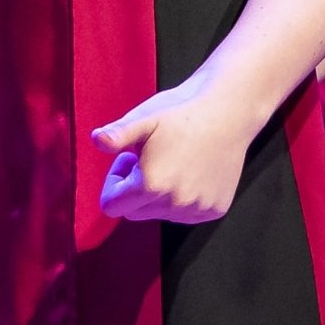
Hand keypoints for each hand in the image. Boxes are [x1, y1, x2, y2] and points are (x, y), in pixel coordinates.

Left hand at [92, 79, 259, 223]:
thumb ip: (117, 134)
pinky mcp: (214, 210)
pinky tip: (194, 169)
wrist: (228, 112)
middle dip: (135, 189)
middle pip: (135, 212)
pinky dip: (184, 197)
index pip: (112, 206)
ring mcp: (197, 209)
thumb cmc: (182, 112)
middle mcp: (174, 204)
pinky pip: (187, 213)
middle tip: (150, 158)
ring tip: (174, 160)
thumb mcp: (144, 119)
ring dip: (160, 194)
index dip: (114, 182)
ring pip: (161, 213)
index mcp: (150, 185)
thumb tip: (97, 140)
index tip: (128, 159)